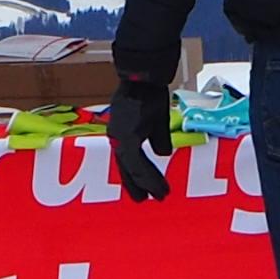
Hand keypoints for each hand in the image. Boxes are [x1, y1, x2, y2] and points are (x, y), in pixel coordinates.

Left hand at [105, 82, 174, 201]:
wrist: (145, 78)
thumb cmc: (150, 94)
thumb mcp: (156, 120)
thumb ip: (157, 138)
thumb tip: (162, 154)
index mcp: (122, 133)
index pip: (126, 160)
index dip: (135, 175)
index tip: (144, 190)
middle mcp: (117, 137)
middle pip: (126, 167)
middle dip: (137, 185)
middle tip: (146, 200)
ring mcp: (119, 137)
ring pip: (131, 168)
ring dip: (146, 183)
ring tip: (159, 195)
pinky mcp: (126, 137)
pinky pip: (135, 163)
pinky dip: (147, 176)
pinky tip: (157, 184)